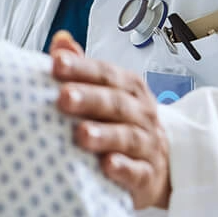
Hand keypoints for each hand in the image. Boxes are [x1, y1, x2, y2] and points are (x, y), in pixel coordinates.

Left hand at [49, 31, 173, 208]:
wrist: (160, 163)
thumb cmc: (121, 123)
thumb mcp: (105, 92)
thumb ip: (82, 69)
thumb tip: (61, 40)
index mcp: (128, 90)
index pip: (105, 74)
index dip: (82, 67)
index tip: (56, 63)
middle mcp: (141, 114)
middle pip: (116, 103)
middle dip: (90, 99)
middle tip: (64, 97)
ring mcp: (148, 145)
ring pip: (128, 137)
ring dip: (105, 135)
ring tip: (82, 134)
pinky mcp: (148, 176)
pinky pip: (138, 171)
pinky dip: (124, 168)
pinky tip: (108, 165)